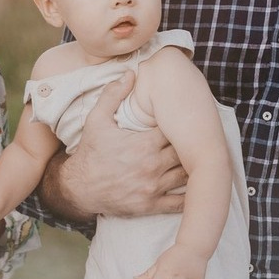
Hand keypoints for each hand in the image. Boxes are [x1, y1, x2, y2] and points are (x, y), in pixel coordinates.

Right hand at [53, 72, 186, 218]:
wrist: (79, 188)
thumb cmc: (90, 152)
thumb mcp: (96, 119)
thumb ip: (113, 95)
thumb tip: (130, 73)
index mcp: (144, 144)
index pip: (177, 131)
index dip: (184, 125)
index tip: (186, 120)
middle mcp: (152, 166)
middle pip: (186, 153)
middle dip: (192, 145)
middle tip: (198, 139)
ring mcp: (153, 187)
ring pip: (187, 176)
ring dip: (194, 167)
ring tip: (199, 159)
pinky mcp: (151, 205)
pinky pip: (179, 203)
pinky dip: (191, 195)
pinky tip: (196, 187)